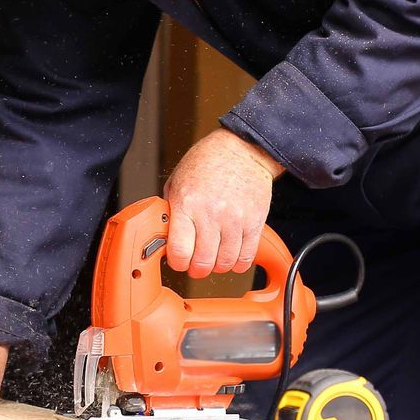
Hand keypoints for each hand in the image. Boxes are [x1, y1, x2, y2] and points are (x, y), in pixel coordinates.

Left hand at [163, 127, 283, 277]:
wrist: (242, 149)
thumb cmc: (208, 162)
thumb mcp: (177, 181)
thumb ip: (172, 210)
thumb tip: (164, 235)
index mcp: (187, 204)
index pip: (180, 250)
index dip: (177, 263)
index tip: (178, 261)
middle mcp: (211, 214)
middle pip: (203, 262)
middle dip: (196, 270)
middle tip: (195, 265)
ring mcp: (235, 220)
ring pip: (225, 263)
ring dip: (217, 267)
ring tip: (213, 259)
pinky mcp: (255, 222)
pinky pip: (246, 257)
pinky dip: (237, 263)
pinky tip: (231, 257)